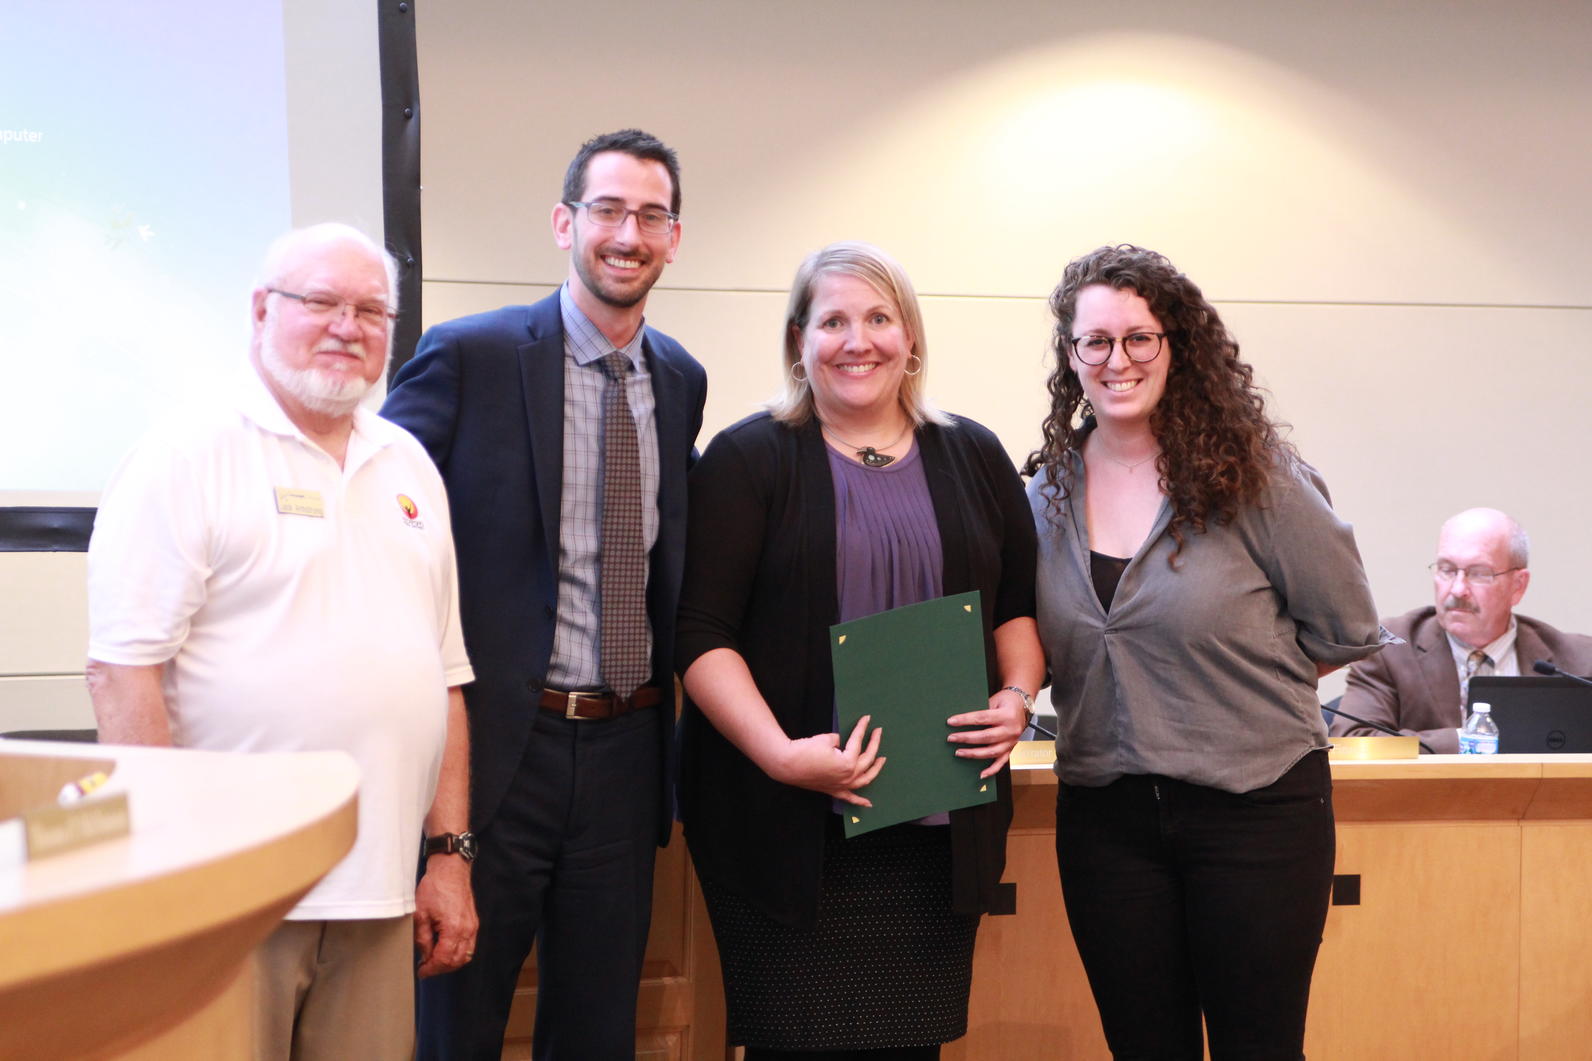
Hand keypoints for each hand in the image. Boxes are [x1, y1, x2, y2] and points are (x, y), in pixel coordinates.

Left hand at [414, 854, 477, 977]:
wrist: (450, 869)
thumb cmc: (435, 888)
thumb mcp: (420, 914)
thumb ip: (423, 939)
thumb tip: (425, 956)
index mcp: (453, 929)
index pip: (444, 959)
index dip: (431, 969)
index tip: (422, 972)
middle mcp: (467, 930)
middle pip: (457, 961)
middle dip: (440, 969)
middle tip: (426, 968)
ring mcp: (473, 926)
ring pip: (466, 955)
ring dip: (451, 962)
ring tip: (435, 961)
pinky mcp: (473, 922)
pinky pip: (469, 945)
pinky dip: (459, 953)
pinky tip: (446, 950)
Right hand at [768, 714, 885, 806]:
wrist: (787, 764)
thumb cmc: (806, 750)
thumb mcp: (826, 739)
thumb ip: (838, 741)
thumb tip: (840, 744)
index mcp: (848, 763)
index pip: (858, 742)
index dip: (862, 728)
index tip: (867, 718)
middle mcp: (848, 777)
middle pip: (866, 760)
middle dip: (874, 744)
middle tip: (877, 732)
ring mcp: (841, 786)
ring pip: (864, 780)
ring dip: (875, 770)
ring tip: (881, 760)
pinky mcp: (833, 791)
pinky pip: (849, 798)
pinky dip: (860, 801)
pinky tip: (868, 804)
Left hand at [947, 689, 1028, 777]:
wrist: (1022, 705)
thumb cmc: (1006, 701)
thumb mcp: (994, 701)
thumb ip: (981, 711)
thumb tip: (961, 720)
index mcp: (1006, 715)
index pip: (982, 718)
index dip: (965, 720)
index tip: (951, 722)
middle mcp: (1011, 730)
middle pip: (986, 737)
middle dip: (966, 738)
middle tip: (951, 738)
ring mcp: (1012, 742)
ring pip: (992, 752)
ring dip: (974, 754)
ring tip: (959, 752)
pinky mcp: (1012, 749)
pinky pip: (1002, 762)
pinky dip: (992, 770)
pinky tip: (981, 774)